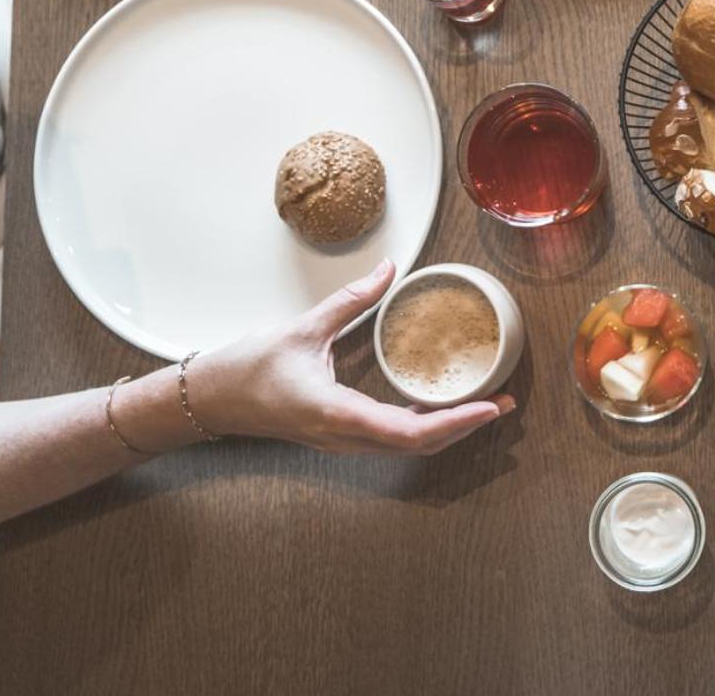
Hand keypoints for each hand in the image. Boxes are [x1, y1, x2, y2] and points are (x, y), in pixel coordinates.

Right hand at [186, 260, 514, 454]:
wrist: (210, 400)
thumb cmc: (247, 369)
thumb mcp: (302, 328)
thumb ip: (350, 300)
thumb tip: (388, 268)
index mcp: (337, 414)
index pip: (408, 430)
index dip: (454, 422)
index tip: (488, 408)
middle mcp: (344, 437)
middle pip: (417, 445)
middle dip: (464, 427)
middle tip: (503, 404)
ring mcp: (341, 441)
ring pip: (406, 446)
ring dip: (448, 430)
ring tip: (484, 407)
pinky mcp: (340, 436)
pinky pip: (391, 439)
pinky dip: (424, 427)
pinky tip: (441, 408)